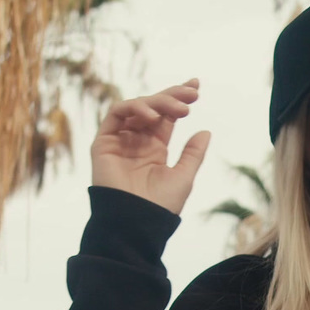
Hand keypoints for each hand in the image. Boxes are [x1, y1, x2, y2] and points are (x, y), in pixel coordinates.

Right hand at [91, 78, 211, 215]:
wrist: (137, 222)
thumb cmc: (160, 205)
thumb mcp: (183, 176)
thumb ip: (193, 154)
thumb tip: (205, 131)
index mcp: (154, 148)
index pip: (166, 116)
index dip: (178, 98)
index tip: (196, 87)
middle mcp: (136, 141)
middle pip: (153, 107)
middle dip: (172, 96)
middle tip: (192, 94)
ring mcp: (120, 140)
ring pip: (137, 107)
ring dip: (158, 102)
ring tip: (178, 109)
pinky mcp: (104, 142)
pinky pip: (116, 114)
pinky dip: (135, 108)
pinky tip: (152, 116)